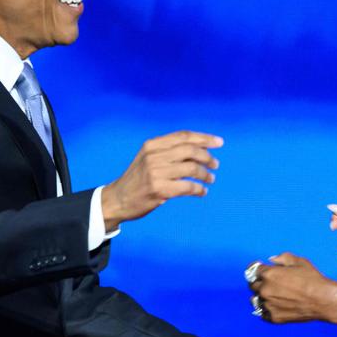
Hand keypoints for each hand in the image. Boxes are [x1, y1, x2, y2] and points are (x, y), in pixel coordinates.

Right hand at [102, 131, 221, 228]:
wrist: (117, 199)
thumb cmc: (138, 179)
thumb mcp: (147, 157)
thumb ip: (168, 150)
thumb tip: (199, 147)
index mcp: (152, 145)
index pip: (183, 136)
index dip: (204, 138)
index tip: (219, 142)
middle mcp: (153, 156)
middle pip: (190, 150)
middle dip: (207, 156)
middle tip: (215, 164)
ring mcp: (156, 173)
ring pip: (191, 168)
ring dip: (205, 174)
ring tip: (211, 179)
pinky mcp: (159, 190)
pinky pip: (187, 187)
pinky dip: (199, 189)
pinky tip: (202, 191)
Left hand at [249, 253, 336, 323]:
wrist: (323, 300)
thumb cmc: (312, 279)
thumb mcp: (299, 261)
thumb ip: (282, 257)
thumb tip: (271, 260)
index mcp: (269, 274)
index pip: (253, 270)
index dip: (257, 268)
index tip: (259, 270)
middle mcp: (265, 289)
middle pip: (252, 285)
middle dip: (258, 282)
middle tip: (268, 283)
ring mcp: (268, 305)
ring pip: (255, 300)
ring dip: (260, 297)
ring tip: (271, 296)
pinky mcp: (273, 317)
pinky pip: (262, 313)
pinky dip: (266, 310)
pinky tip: (274, 306)